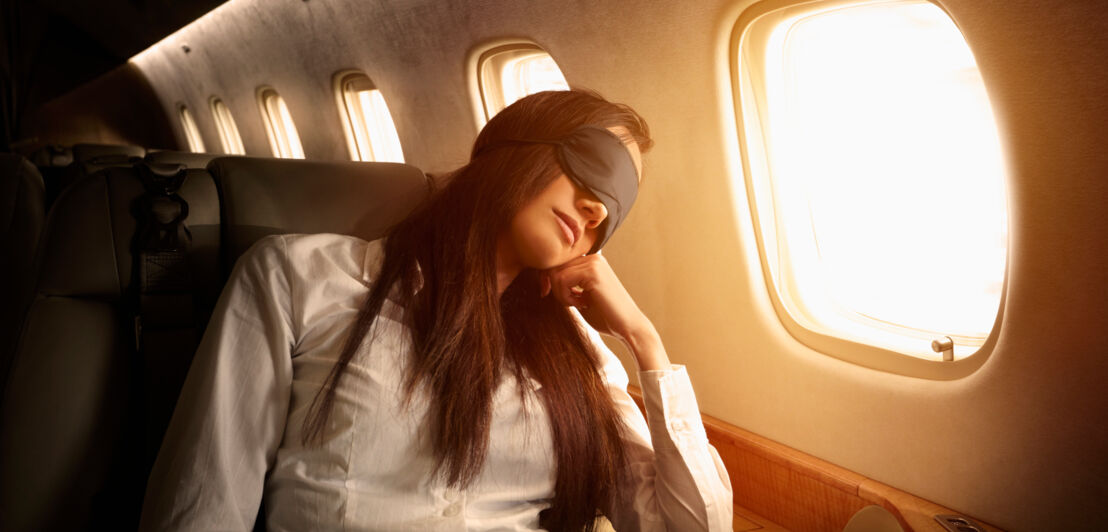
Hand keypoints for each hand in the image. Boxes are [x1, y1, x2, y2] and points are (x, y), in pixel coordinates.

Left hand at [540, 254, 669, 369]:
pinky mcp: (592, 272)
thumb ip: (567, 284)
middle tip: (569, 303)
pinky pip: (562, 280)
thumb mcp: (581, 295)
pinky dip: (565, 296)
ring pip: (556, 273)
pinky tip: (580, 304)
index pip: (558, 262)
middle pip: (554, 265)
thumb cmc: (606, 315)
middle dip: (553, 287)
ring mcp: (594, 263)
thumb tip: (543, 275)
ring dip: (560, 294)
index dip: (549, 279)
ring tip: (576, 304)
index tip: (548, 293)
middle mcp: (593, 257)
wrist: (628, 327)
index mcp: (591, 260)